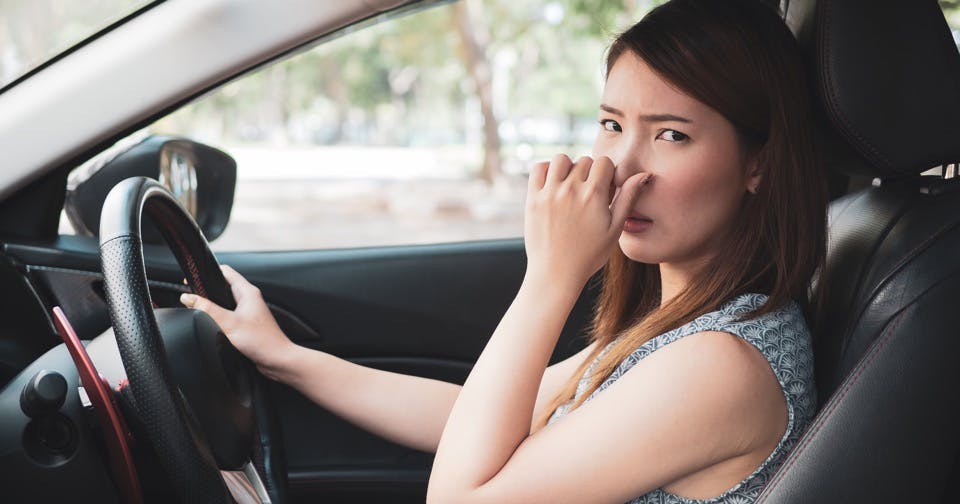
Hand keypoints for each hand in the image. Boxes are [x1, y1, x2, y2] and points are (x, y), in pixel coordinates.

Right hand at [179, 265, 296, 379]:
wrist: (278, 360)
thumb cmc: (263, 342)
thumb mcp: (230, 323)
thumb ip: (208, 309)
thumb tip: (188, 298)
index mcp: (247, 292)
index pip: (225, 272)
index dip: (207, 273)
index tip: (192, 278)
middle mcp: (249, 299)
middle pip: (223, 287)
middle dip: (207, 291)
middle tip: (192, 297)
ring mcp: (248, 312)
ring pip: (224, 303)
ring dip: (212, 306)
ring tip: (201, 311)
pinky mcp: (246, 325)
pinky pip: (228, 316)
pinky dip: (218, 318)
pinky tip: (212, 326)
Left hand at [524, 154, 650, 286]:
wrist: (556, 273)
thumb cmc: (589, 255)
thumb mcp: (615, 229)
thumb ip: (628, 199)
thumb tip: (643, 175)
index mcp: (594, 195)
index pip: (604, 162)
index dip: (607, 173)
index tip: (605, 189)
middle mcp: (571, 189)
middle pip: (584, 161)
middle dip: (590, 172)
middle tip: (588, 193)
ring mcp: (549, 193)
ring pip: (561, 159)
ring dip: (568, 167)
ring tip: (571, 185)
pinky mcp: (533, 199)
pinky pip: (538, 168)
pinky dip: (547, 170)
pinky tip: (554, 184)